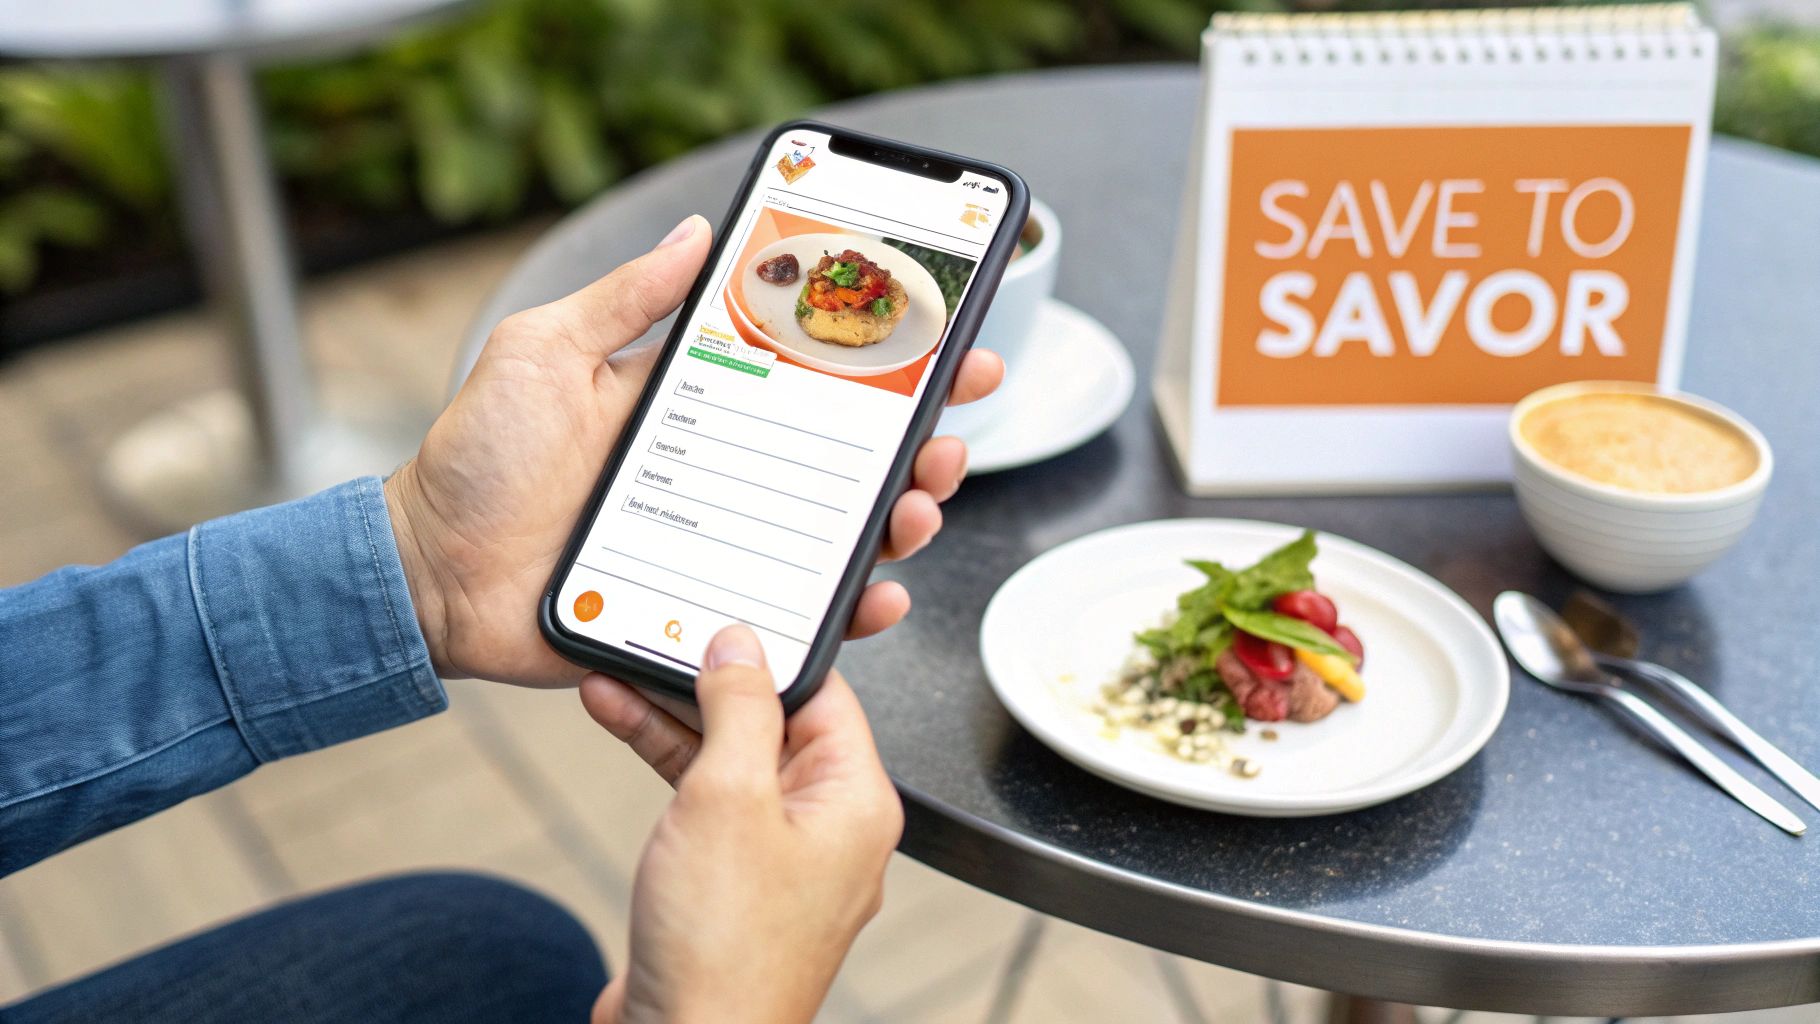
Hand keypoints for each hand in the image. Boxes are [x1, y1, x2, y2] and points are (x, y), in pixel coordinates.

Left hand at [385, 215, 1003, 684]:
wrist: (428, 576)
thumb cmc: (477, 462)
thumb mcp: (543, 352)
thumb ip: (624, 299)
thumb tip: (697, 234)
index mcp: (695, 407)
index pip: (811, 378)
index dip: (885, 363)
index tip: (949, 345)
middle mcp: (722, 474)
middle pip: (847, 460)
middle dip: (918, 447)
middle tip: (946, 440)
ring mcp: (722, 544)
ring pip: (838, 536)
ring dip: (899, 520)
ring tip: (917, 506)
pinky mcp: (706, 609)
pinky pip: (794, 612)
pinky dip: (848, 609)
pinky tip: (877, 594)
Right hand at [582, 626, 900, 1023]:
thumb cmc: (723, 949)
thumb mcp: (728, 797)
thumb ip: (739, 712)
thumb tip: (743, 649)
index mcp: (855, 802)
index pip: (825, 694)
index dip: (771, 651)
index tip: (722, 619)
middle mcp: (828, 830)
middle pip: (774, 724)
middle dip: (709, 682)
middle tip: (658, 636)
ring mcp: (780, 860)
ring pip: (733, 762)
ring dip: (676, 718)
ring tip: (617, 671)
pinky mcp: (734, 885)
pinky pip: (709, 804)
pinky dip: (669, 766)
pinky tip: (624, 725)